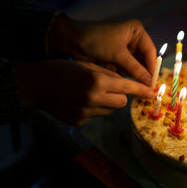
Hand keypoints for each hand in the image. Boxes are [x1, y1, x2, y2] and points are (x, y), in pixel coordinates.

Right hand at [15, 60, 152, 125]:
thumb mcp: (88, 65)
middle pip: (122, 102)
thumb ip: (109, 75)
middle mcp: (93, 98)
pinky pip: (96, 116)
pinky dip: (93, 109)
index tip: (151, 93)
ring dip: (106, 102)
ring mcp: (86, 112)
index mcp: (97, 81)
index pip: (127, 87)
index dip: (141, 90)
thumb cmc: (63, 69)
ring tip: (90, 94)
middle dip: (120, 95)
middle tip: (108, 88)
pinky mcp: (79, 122)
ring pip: (110, 110)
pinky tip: (80, 102)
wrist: (36, 85)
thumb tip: (129, 83)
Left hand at [48, 17, 156, 85]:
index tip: (153, 82)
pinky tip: (124, 83)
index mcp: (136, 31)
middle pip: (144, 60)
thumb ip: (136, 69)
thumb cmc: (96, 40)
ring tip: (136, 88)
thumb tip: (150, 84)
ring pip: (135, 66)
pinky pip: (125, 69)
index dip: (152, 67)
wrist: (70, 40)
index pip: (150, 52)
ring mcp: (124, 49)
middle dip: (143, 73)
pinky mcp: (116, 58)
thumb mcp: (118, 54)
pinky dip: (123, 75)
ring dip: (133, 76)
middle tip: (146, 89)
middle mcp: (133, 39)